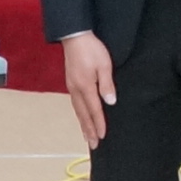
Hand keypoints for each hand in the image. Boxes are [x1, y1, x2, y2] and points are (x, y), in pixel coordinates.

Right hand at [61, 32, 116, 148]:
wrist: (74, 36)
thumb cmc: (92, 49)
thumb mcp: (104, 65)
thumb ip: (107, 84)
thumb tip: (110, 102)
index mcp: (85, 86)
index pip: (94, 110)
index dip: (99, 124)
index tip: (102, 136)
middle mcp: (76, 89)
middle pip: (83, 114)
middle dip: (89, 130)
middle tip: (94, 144)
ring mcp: (71, 86)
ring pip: (77, 110)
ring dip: (83, 124)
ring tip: (87, 136)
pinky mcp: (70, 82)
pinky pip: (75, 103)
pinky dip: (79, 114)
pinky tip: (82, 116)